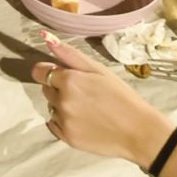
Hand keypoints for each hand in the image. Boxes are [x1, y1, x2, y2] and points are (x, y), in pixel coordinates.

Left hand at [33, 33, 168, 165]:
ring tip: (86, 108)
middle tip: (83, 92)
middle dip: (59, 88)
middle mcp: (62, 101)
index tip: (63, 75)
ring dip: (62, 105)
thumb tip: (45, 38)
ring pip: (51, 107)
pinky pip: (54, 125)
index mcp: (69, 81)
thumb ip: (70, 54)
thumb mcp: (99, 70)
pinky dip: (63, 121)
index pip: (39, 72)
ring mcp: (63, 121)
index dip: (50, 71)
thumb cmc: (122, 96)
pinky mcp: (66, 138)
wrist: (137, 130)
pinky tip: (83, 120)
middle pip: (46, 89)